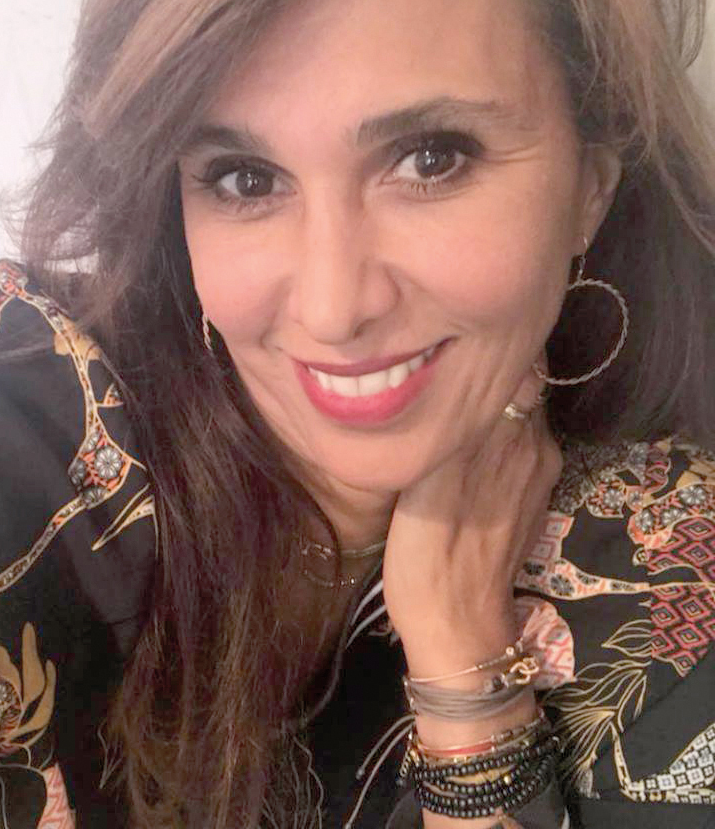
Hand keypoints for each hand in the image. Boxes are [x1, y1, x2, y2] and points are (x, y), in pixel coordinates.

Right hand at [382, 364, 561, 677]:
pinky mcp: (535, 494)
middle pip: (521, 383)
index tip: (449, 342)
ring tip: (449, 400)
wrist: (457, 622)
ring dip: (491, 401)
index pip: (518, 363)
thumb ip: (454, 420)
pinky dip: (498, 431)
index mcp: (511, 435)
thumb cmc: (426, 552)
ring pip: (520, 412)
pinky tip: (466, 442)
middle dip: (488, 369)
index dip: (486, 347)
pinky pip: (521, 442)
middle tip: (443, 366)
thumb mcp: (426, 478)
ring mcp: (538, 470)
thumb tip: (466, 368)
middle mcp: (535, 445)